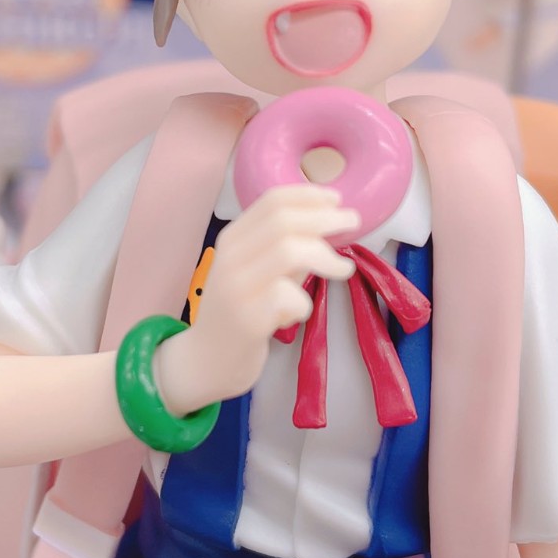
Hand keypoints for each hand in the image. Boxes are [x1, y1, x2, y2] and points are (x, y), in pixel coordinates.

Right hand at [155, 184, 355, 412]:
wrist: (204, 362)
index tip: (337, 199)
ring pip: (288, 251)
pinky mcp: (247, 319)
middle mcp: (229, 257)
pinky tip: (297, 316)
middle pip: (283, 221)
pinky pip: (289, 297)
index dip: (309, 196)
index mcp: (232, 239)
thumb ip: (284, 250)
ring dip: (325, 256)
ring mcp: (236, 287)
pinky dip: (304, 303)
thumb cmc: (238, 313)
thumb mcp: (257, 273)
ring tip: (344, 270)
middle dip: (325, 218)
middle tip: (353, 223)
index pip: (271, 201)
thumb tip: (326, 227)